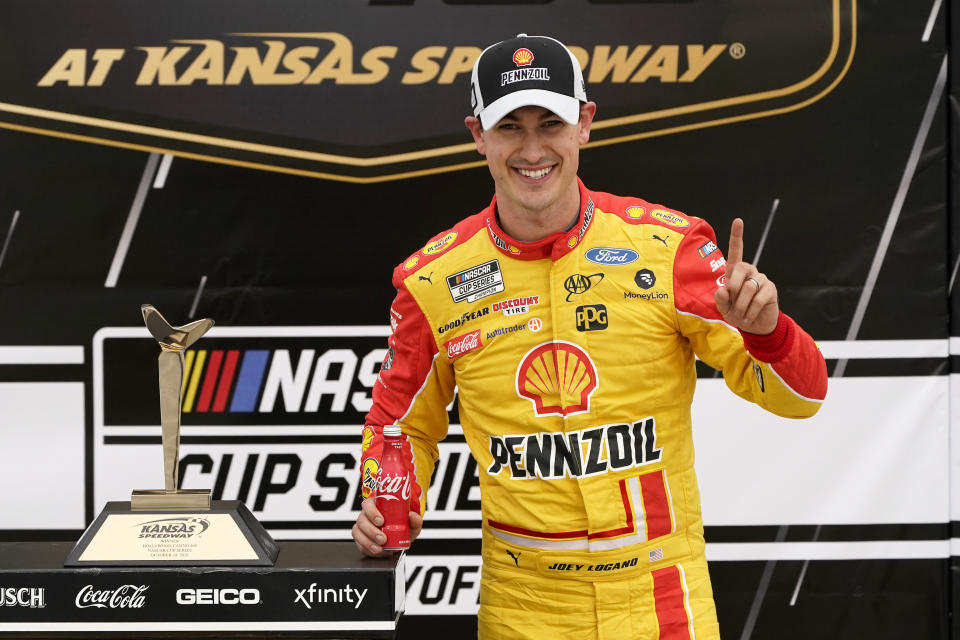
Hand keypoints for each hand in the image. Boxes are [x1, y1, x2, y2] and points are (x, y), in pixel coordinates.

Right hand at [352, 497, 423, 556]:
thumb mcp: (411, 523)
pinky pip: (359, 545)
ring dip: (368, 542)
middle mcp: (366, 515)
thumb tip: (412, 517)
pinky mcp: (361, 540)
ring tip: (380, 548)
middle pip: (362, 520)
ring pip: (357, 533)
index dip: (372, 512)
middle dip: (371, 531)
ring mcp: (362, 528)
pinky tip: (378, 551)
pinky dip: (368, 549)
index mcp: (376, 505)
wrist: (400, 538)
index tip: (381, 521)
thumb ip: (415, 520)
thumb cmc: (402, 525)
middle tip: (383, 538)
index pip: (368, 504)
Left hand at [713, 218, 778, 334]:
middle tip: (731, 305)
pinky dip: (750, 311)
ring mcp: (761, 279)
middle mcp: (749, 272)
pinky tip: (749, 317)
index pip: (735, 252)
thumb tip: (724, 289)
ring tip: (740, 315)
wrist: (753, 326)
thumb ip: (720, 298)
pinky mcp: (771, 289)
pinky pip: (758, 299)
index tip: (738, 221)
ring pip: (748, 287)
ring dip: (740, 306)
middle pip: (740, 267)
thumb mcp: (723, 307)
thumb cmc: (736, 313)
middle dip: (733, 286)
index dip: (736, 236)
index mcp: (735, 272)